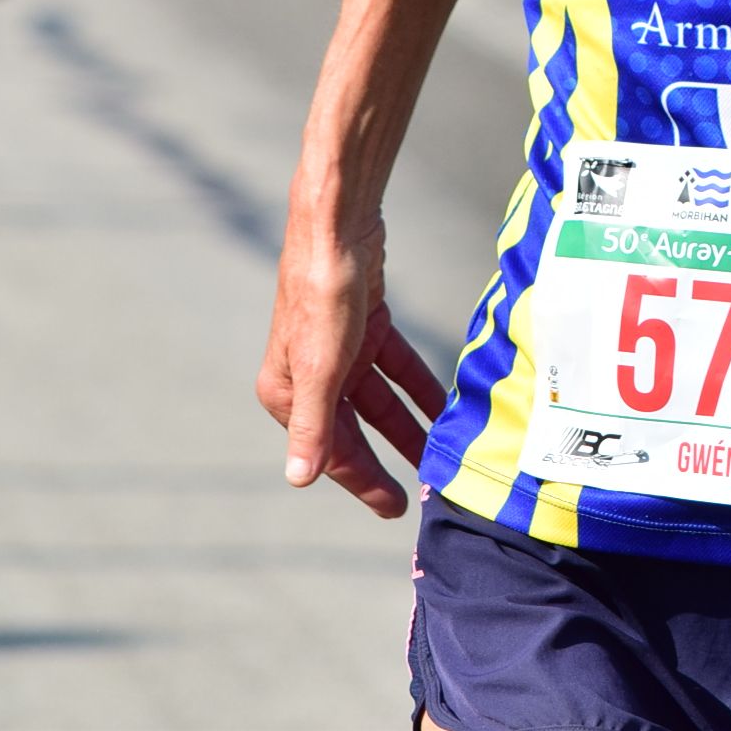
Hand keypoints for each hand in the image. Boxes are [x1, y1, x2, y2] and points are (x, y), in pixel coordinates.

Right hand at [258, 204, 447, 515]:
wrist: (338, 224)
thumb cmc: (322, 292)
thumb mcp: (321, 366)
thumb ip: (314, 425)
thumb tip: (297, 479)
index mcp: (287, 391)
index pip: (331, 449)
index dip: (364, 481)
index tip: (396, 506)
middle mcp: (308, 375)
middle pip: (356, 429)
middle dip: (388, 459)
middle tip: (421, 492)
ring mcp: (338, 351)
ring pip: (379, 400)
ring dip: (408, 424)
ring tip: (439, 452)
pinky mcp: (363, 326)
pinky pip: (395, 367)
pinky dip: (417, 384)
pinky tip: (443, 403)